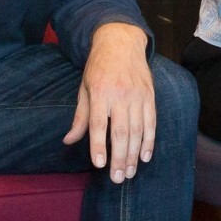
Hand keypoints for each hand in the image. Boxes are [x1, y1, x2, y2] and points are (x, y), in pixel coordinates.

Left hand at [62, 26, 154, 182]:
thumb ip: (80, 117)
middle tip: (117, 178)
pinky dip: (149, 141)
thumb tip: (68, 141)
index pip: (98, 123)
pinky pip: (151, 123)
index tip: (100, 164)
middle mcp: (120, 95)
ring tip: (129, 173)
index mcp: (100, 93)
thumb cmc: (99, 68)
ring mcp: (137, 96)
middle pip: (121, 131)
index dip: (98, 145)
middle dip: (119, 157)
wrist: (121, 43)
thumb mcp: (84, 89)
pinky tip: (144, 157)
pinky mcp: (149, 97)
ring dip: (133, 154)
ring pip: (138, 131)